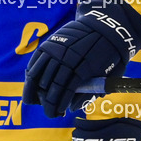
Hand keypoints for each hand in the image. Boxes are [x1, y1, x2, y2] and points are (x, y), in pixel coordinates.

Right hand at [24, 0, 140, 117]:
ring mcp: (56, 49)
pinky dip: (31, 76)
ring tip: (36, 102)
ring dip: (36, 91)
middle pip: (51, 86)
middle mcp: (67, 58)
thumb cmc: (109, 54)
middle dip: (48, 103)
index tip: (58, 113)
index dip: (60, 104)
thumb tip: (73, 108)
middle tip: (49, 113)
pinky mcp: (49, 43)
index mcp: (84, 67)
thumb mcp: (108, 74)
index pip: (66, 91)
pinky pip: (35, 62)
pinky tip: (31, 86)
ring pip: (39, 75)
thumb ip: (91, 92)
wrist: (105, 27)